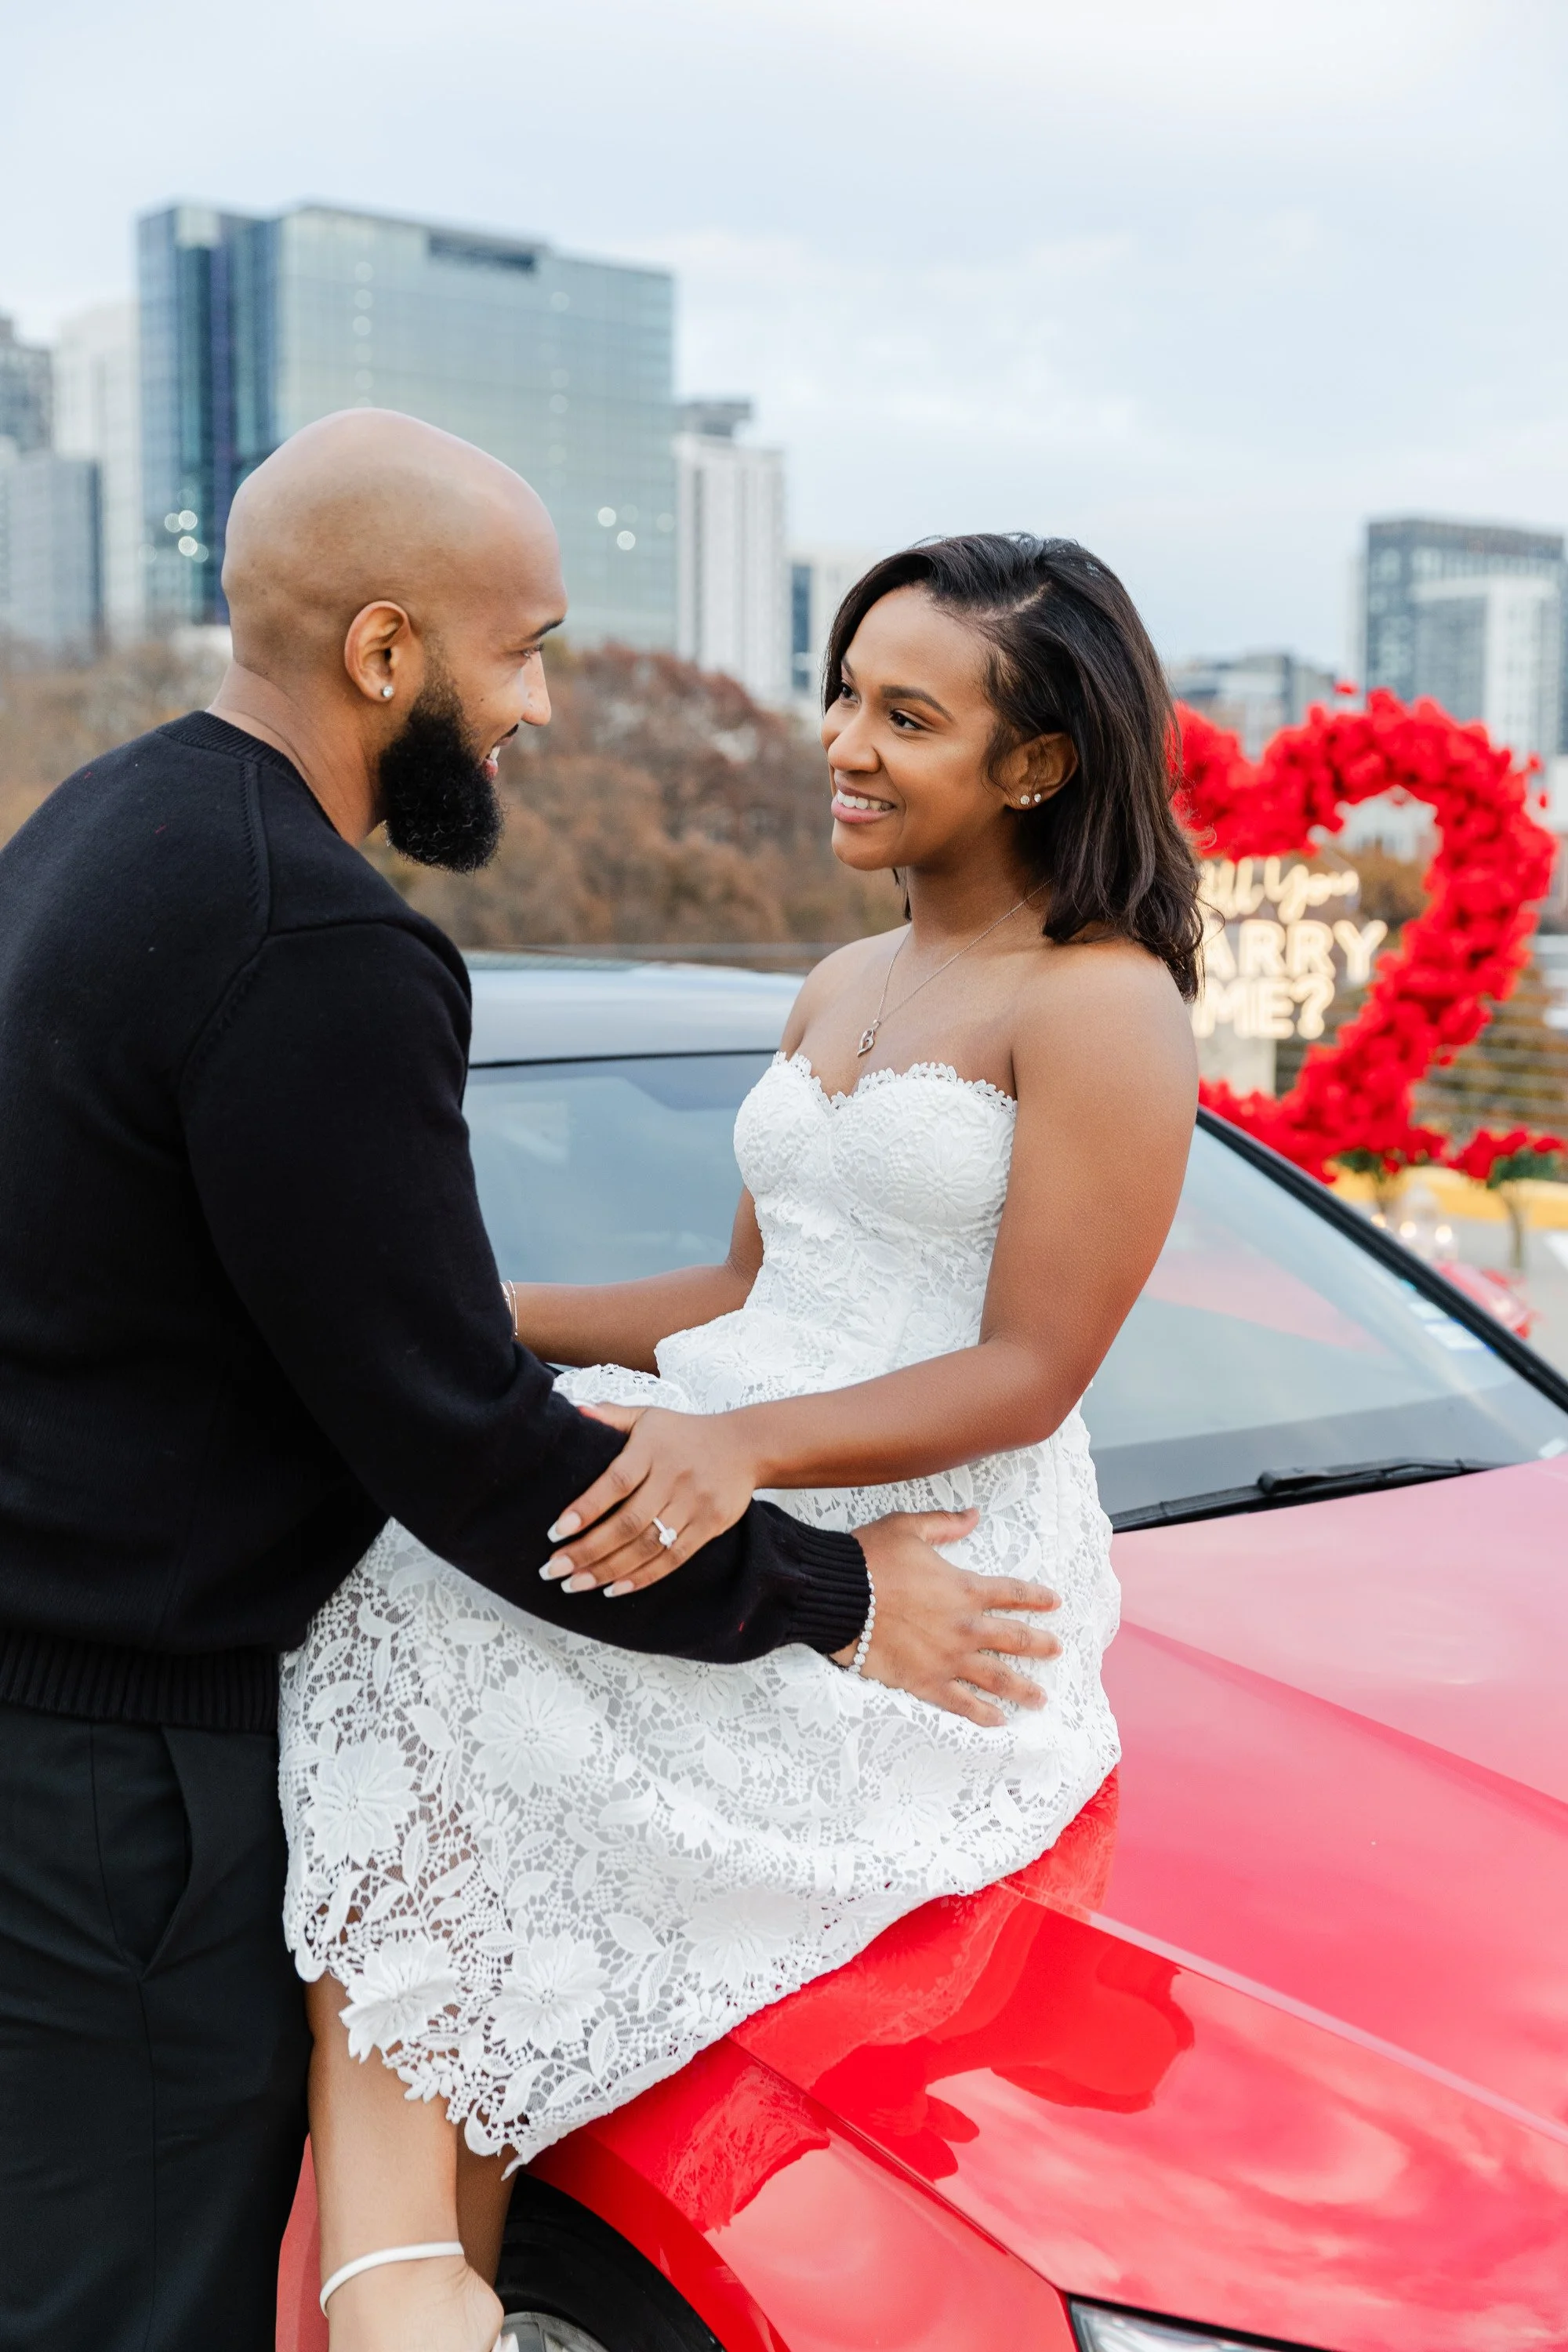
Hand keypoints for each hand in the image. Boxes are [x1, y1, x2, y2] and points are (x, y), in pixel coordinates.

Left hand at [542, 1402, 761, 1596]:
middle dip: (588, 1550)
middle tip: (553, 1570)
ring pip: (648, 1545)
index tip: (555, 1532)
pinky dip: (643, 1577)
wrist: (746, 1446)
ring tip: (575, 1584)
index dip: (586, 1509)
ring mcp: (695, 1504)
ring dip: (609, 1570)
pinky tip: (615, 1588)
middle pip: (628, 1522)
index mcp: (653, 1449)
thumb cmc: (685, 1433)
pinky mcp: (710, 1526)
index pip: (616, 1481)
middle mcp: (674, 1478)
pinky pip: (674, 1558)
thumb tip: (573, 1411)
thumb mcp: (649, 1416)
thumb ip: (611, 1416)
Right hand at [844, 1509, 1060, 1727]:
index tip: (1055, 1602)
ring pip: (997, 1677)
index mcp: (965, 1589)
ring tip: (1041, 1698)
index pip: (1012, 1593)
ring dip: (1023, 1688)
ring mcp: (948, 1658)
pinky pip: (961, 1703)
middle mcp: (965, 1626)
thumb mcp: (908, 1528)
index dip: (1036, 1597)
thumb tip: (973, 1514)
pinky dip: (982, 1714)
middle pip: (1014, 1639)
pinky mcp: (926, 1681)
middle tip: (1057, 1649)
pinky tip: (998, 1721)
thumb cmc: (870, 1559)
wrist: (838, 1596)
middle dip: (1039, 1644)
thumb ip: (945, 1524)